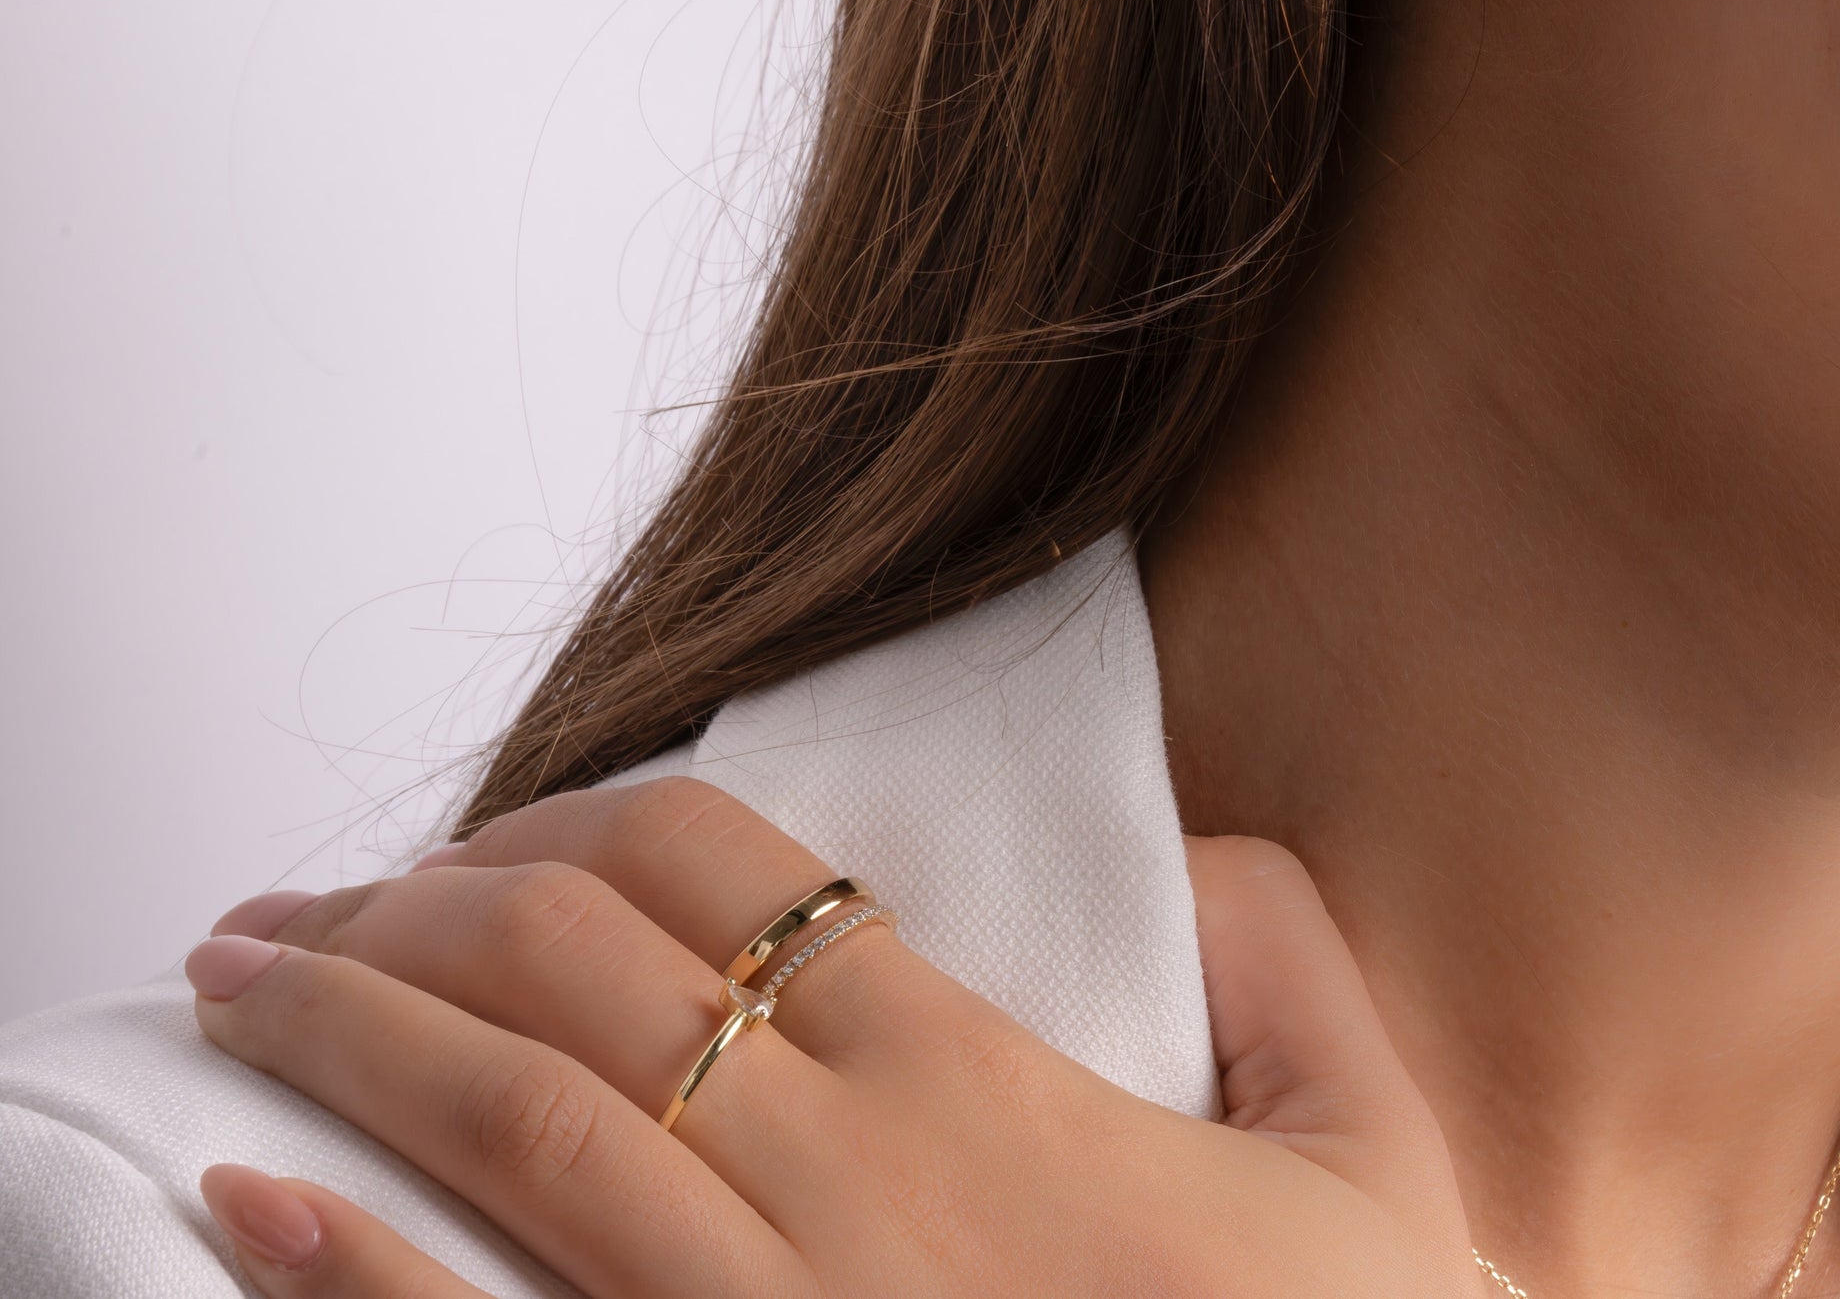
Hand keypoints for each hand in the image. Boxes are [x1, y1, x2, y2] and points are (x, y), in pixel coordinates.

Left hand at [188, 779, 1476, 1295]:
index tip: (485, 841)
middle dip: (412, 900)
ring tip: (232, 978)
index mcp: (970, 1080)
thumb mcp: (1370, 1166)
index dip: (571, 821)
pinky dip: (347, 1266)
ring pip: (514, 1112)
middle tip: (296, 903)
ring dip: (347, 1027)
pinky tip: (237, 1199)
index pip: (719, 866)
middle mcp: (843, 1176)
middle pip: (577, 963)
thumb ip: (1291, 970)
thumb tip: (1202, 859)